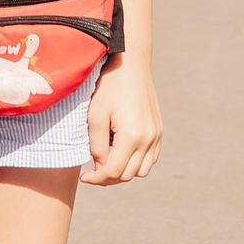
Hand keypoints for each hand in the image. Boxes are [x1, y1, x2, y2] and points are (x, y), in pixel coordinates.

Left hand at [81, 55, 162, 185]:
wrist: (130, 65)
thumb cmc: (109, 87)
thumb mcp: (95, 116)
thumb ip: (97, 146)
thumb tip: (100, 167)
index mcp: (132, 137)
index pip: (113, 172)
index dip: (96, 179)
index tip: (84, 177)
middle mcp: (148, 139)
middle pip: (128, 175)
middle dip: (108, 178)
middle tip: (93, 171)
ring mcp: (156, 135)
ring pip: (142, 171)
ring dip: (124, 172)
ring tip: (107, 162)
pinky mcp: (159, 130)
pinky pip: (151, 158)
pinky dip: (137, 162)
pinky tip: (122, 153)